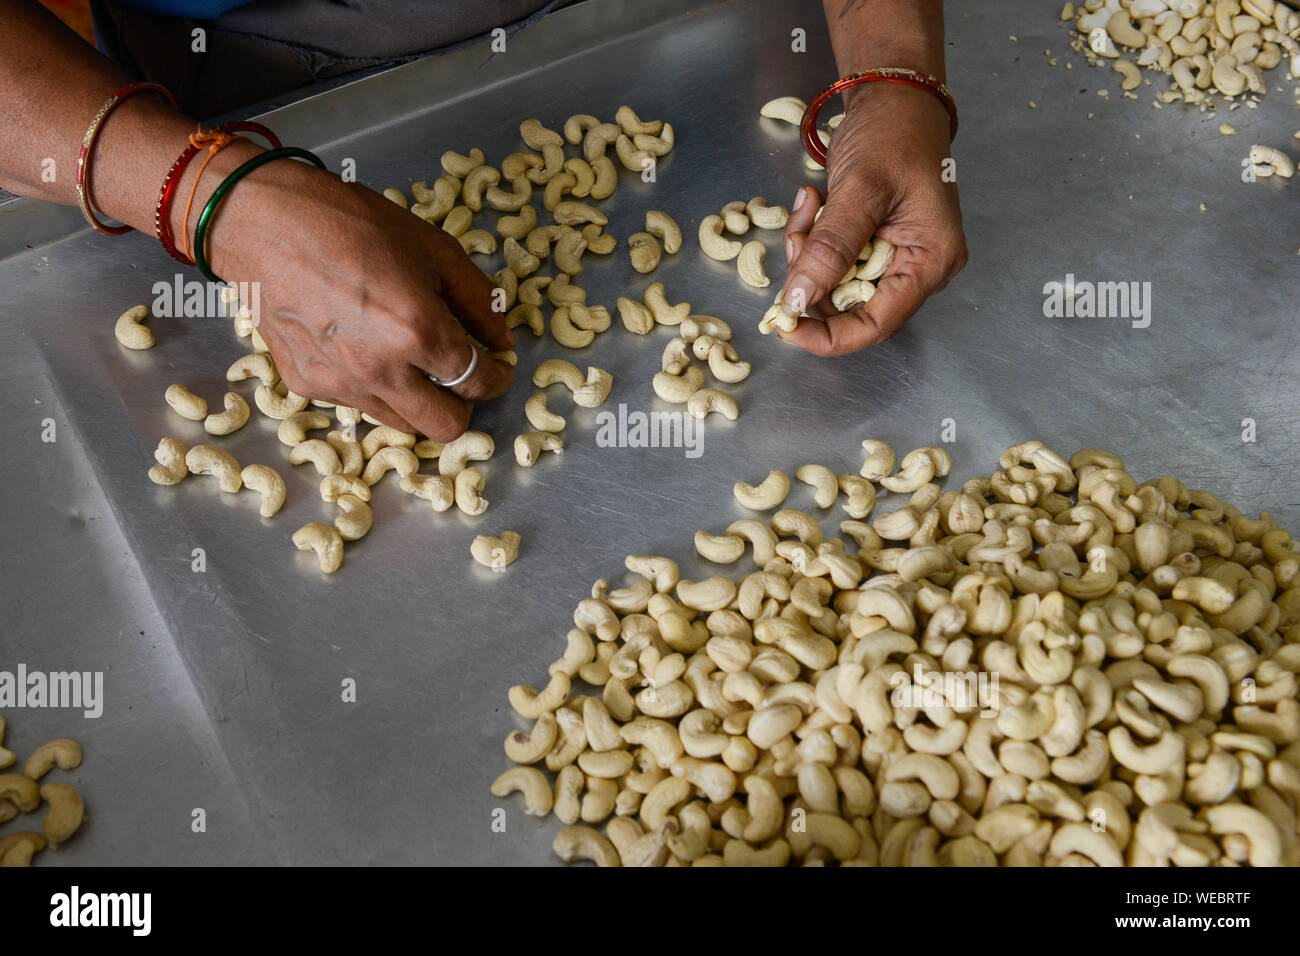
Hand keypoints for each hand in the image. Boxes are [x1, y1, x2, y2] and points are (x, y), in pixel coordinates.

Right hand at [209, 161, 514, 440]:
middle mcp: (380, 369)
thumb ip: (478, 299)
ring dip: (417, 401)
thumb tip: (503, 339)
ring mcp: (340, 383)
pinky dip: (373, 388)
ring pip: (400, 423)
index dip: (498, 378)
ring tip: (411, 361)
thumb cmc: (350, 223)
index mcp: (418, 331)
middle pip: (444, 427)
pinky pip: (357, 404)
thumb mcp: (432, 248)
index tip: (497, 369)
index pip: (477, 382)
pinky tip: (366, 349)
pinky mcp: (307, 385)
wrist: (261, 221)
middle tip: (462, 380)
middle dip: (463, 407)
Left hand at [778, 82, 966, 355]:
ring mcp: (895, 256)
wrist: (895, 95)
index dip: (830, 336)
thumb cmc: (894, 132)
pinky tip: (814, 201)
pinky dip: (814, 239)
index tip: (787, 326)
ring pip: (835, 284)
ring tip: (808, 206)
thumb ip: (831, 248)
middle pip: (852, 307)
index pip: (878, 324)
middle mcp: (918, 267)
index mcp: (930, 261)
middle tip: (797, 235)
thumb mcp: (861, 189)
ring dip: (809, 254)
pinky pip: (833, 260)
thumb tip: (799, 301)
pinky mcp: (873, 243)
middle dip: (813, 280)